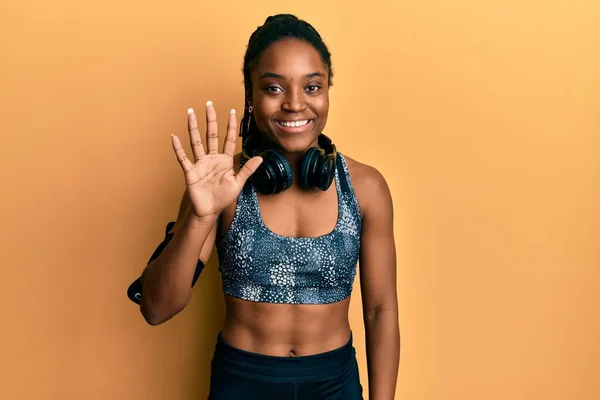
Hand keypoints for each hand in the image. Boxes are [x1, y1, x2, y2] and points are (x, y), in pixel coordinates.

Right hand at [171, 101, 262, 219]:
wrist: (209, 211)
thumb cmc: (223, 198)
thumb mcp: (238, 183)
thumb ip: (247, 170)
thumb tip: (261, 157)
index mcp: (225, 161)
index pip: (229, 139)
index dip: (231, 126)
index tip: (233, 112)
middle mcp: (212, 158)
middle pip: (211, 135)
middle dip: (211, 119)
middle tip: (209, 104)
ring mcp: (200, 164)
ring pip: (196, 142)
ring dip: (193, 128)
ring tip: (190, 113)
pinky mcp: (190, 172)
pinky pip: (183, 158)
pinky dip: (178, 148)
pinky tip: (174, 137)